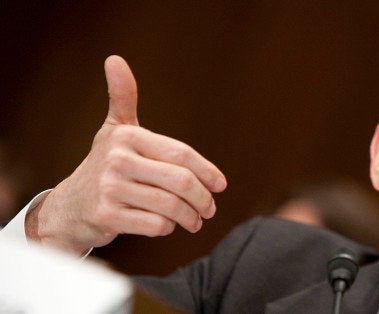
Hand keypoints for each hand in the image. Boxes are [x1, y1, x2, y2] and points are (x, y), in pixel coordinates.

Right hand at [25, 56, 226, 254]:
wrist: (69, 207)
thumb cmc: (103, 166)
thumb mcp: (114, 131)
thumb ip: (123, 99)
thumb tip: (115, 59)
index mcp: (126, 137)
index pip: (181, 154)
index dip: (207, 171)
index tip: (220, 185)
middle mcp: (117, 160)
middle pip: (180, 181)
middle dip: (202, 198)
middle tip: (209, 209)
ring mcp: (110, 188)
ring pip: (171, 206)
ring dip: (190, 217)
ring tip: (195, 220)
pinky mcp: (107, 216)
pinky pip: (155, 225)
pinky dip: (167, 228)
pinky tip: (167, 225)